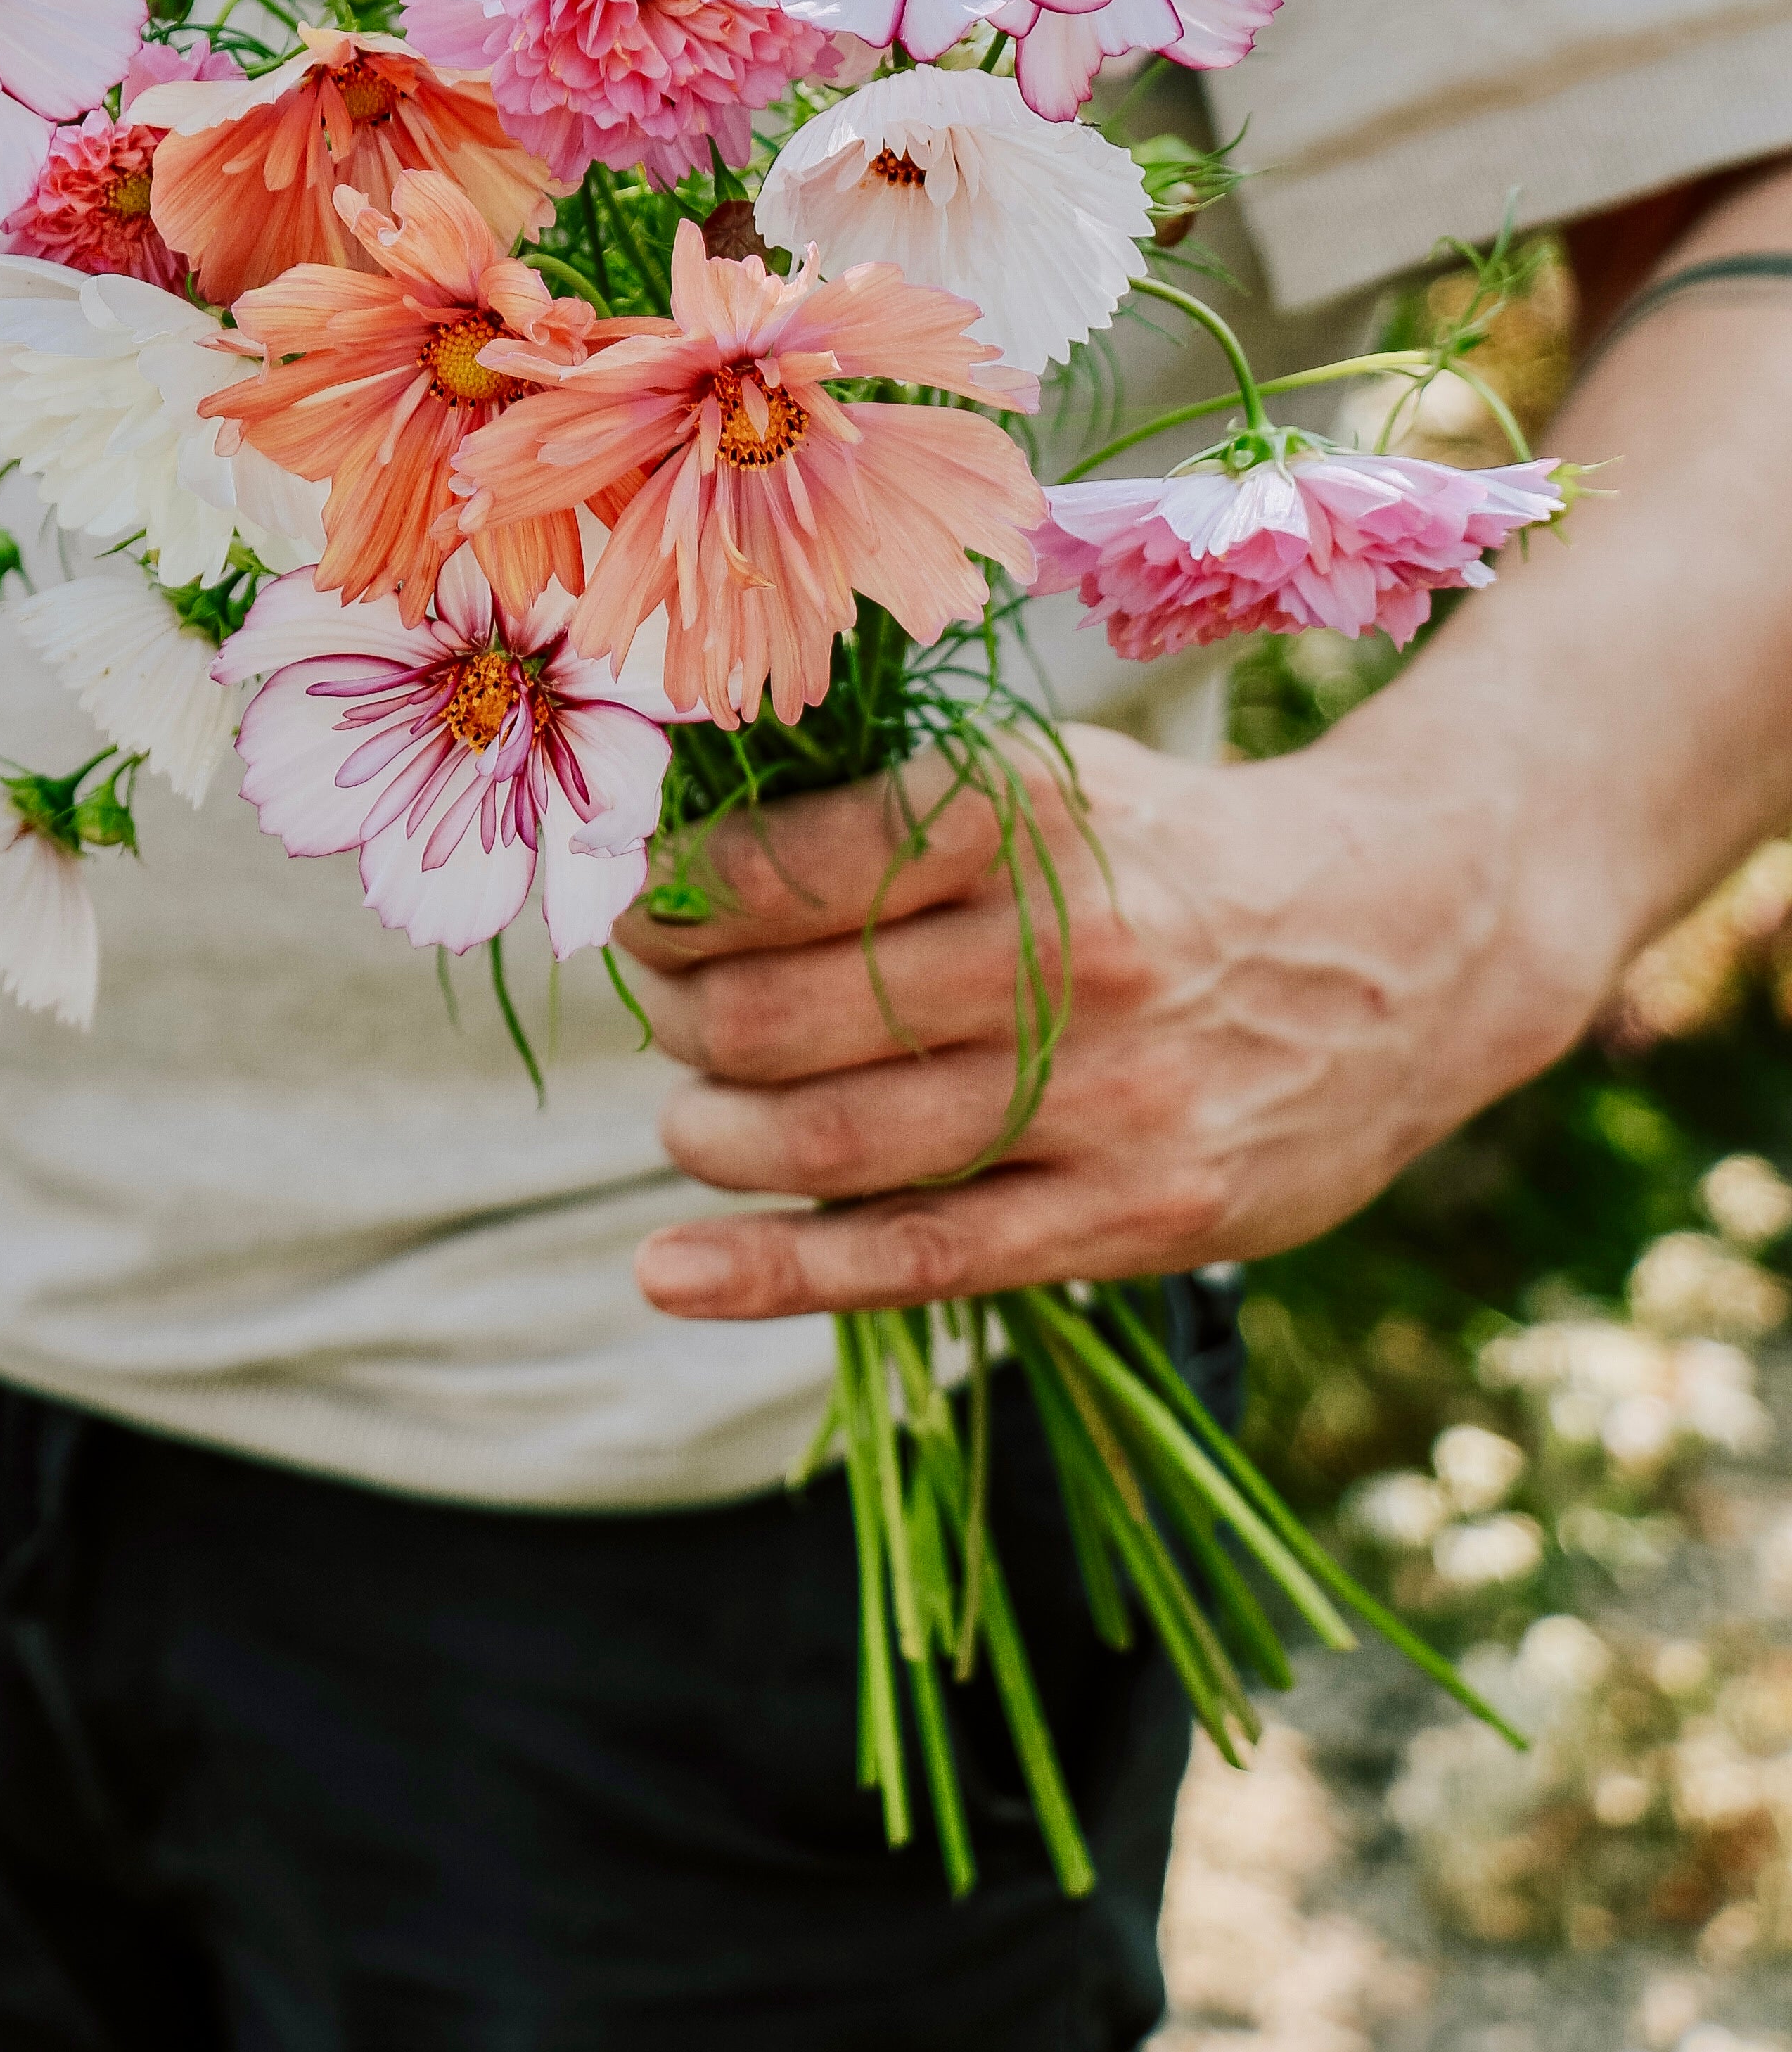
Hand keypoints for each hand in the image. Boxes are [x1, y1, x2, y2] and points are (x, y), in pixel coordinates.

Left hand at [624, 722, 1599, 1320]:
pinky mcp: (1135, 1212)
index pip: (790, 871)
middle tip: (667, 1014)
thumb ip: (894, 823)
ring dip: (716, 1136)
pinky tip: (674, 1272)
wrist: (1408, 940)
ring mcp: (1106, 1095)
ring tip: (693, 1117)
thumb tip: (689, 879)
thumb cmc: (1178, 854)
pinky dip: (773, 1273)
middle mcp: (1065, 952)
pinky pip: (918, 1258)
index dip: (681, 903)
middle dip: (686, 1021)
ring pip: (834, 1141)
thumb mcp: (1055, 779)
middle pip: (788, 1015)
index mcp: (1029, 812)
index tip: (642, 914)